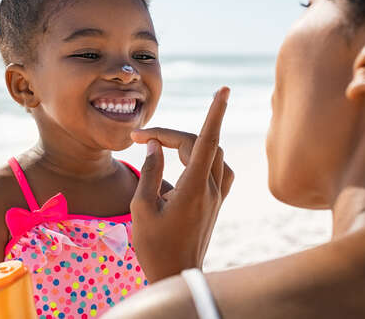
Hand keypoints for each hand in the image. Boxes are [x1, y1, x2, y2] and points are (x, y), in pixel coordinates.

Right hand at [129, 87, 233, 282]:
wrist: (176, 275)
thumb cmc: (154, 246)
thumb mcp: (141, 208)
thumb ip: (149, 172)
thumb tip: (155, 145)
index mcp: (192, 190)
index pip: (207, 141)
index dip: (215, 113)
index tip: (223, 90)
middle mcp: (210, 190)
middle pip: (201, 145)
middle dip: (172, 134)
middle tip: (142, 139)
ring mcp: (217, 197)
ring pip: (214, 154)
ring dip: (191, 143)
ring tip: (164, 147)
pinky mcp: (217, 203)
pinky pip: (219, 169)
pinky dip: (205, 157)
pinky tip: (188, 161)